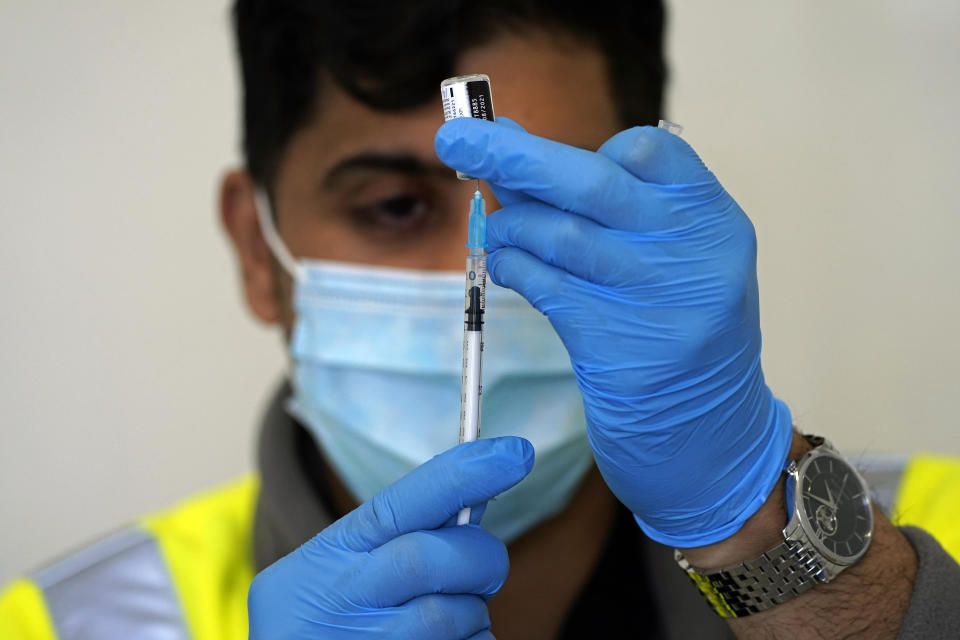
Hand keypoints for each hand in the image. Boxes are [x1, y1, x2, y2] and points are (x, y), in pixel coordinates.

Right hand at [248, 437, 533, 638]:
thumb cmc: (322, 619)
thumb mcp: (335, 567)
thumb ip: (397, 535)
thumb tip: (476, 497)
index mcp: (333, 551)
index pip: (401, 503)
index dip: (462, 476)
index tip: (514, 454)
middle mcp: (343, 597)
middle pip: (430, 558)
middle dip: (477, 558)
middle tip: (485, 568)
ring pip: (452, 617)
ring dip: (472, 614)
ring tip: (446, 619)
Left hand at [435, 118, 792, 546]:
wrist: (712, 440)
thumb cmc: (677, 333)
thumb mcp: (667, 261)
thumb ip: (603, 206)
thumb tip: (509, 144)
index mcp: (714, 220)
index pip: (647, 149)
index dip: (588, 149)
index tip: (548, 161)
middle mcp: (693, 254)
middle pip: (592, 184)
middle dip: (514, 157)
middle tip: (458, 138)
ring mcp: (659, 303)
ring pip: (562, 236)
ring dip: (511, 224)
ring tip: (495, 226)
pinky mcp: (620, 349)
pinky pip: (548, 287)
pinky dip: (515, 267)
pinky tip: (504, 263)